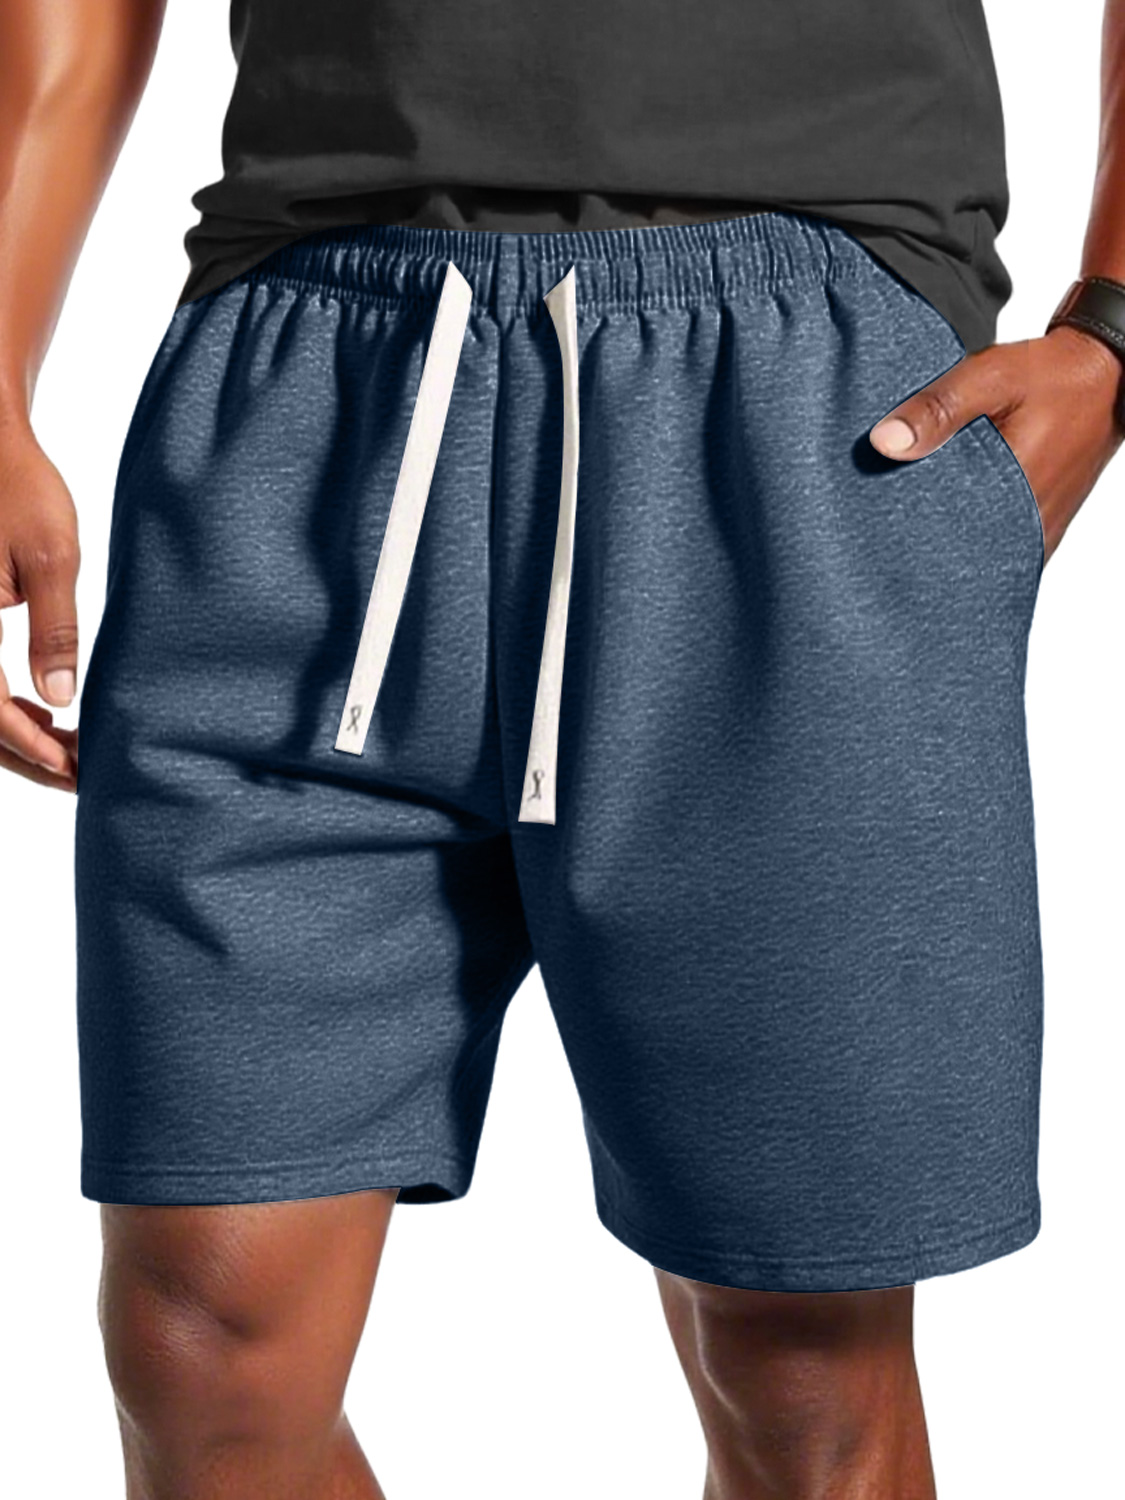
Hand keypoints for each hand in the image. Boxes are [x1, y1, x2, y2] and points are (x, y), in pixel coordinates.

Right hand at [0, 420, 78, 790]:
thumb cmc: (18, 488)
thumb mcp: (49, 554)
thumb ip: (53, 627)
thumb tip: (59, 697)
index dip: (30, 745)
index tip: (74, 768)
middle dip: (27, 755)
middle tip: (82, 777)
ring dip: (17, 739)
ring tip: (71, 757)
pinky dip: (7, 713)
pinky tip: (49, 721)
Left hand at [869, 324, 1124, 564]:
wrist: (1103, 375)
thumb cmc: (1051, 374)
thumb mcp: (990, 377)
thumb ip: (938, 408)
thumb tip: (883, 441)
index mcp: (1016, 495)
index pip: (946, 537)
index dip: (908, 532)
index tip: (878, 519)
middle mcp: (1030, 524)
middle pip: (961, 552)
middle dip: (925, 539)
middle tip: (888, 521)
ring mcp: (1038, 531)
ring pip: (981, 553)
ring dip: (950, 537)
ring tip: (914, 520)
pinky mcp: (1041, 528)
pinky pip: (1000, 545)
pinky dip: (973, 533)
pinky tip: (949, 515)